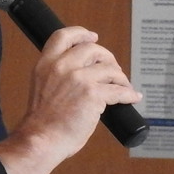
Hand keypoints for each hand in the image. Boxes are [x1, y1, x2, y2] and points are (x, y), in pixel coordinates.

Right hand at [0, 25, 141, 173]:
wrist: (41, 140)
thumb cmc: (42, 123)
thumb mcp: (42, 87)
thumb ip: (58, 76)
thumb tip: (82, 75)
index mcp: (46, 64)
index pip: (64, 36)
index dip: (81, 33)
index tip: (93, 36)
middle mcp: (62, 66)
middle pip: (93, 49)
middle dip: (107, 58)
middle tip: (113, 70)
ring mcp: (79, 79)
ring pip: (110, 69)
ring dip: (120, 78)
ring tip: (124, 86)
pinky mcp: (93, 94)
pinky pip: (119, 90)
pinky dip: (129, 93)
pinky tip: (132, 97)